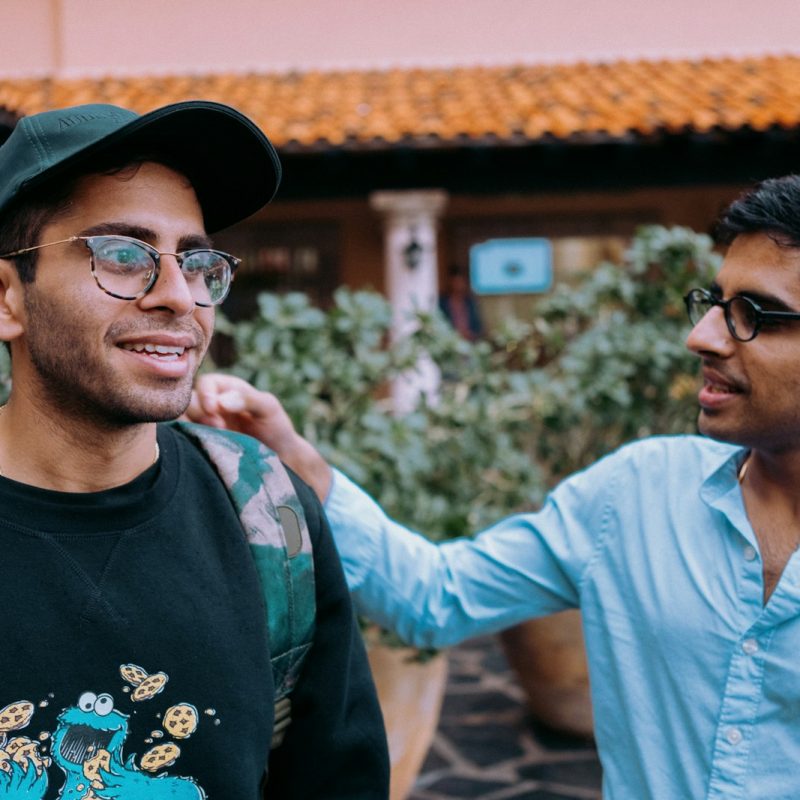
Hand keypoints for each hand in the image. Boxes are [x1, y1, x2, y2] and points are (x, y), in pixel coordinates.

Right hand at [186, 374, 332, 500]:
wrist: (279, 459)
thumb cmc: (276, 428)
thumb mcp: (268, 408)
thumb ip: (248, 399)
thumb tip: (220, 401)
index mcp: (226, 389)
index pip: (206, 383)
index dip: (206, 394)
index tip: (214, 410)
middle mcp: (211, 405)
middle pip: (189, 401)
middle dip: (198, 413)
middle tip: (219, 428)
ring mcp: (204, 426)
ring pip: (181, 421)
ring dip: (191, 428)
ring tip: (212, 440)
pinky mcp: (201, 445)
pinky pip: (184, 441)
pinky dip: (187, 443)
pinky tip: (203, 449)